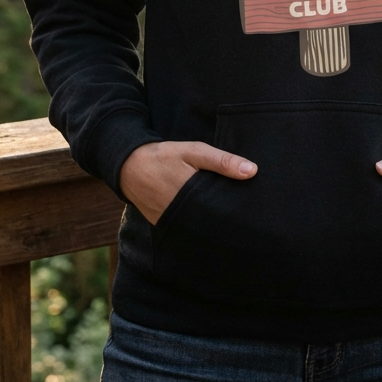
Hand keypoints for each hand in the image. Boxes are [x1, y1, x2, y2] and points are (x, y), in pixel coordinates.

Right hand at [119, 141, 256, 224]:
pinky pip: (185, 229)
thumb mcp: (194, 152)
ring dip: (211, 227)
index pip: (221, 215)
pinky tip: (208, 224)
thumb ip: (222, 161)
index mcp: (192, 198)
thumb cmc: (164, 156)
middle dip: (226, 225)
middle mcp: (181, 217)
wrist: (129, 165)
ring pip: (198, 230)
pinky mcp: (164, 226)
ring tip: (231, 228)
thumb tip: (252, 171)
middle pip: (211, 226)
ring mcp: (171, 224)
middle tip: (246, 226)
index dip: (236, 217)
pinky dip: (196, 226)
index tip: (252, 218)